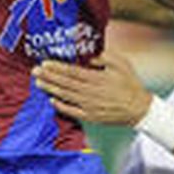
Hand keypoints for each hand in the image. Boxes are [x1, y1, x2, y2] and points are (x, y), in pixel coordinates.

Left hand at [31, 53, 151, 124]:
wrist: (139, 109)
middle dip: (48, 77)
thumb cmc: (130, 83)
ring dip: (51, 89)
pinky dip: (61, 106)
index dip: (57, 68)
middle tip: (35, 71)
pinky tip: (51, 100)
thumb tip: (88, 56)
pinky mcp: (90, 116)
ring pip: (66, 96)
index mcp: (98, 78)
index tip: (45, 63)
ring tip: (39, 83)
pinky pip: (72, 111)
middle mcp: (91, 92)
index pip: (72, 72)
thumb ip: (104, 57)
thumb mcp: (121, 64)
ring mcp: (89, 105)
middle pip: (65, 83)